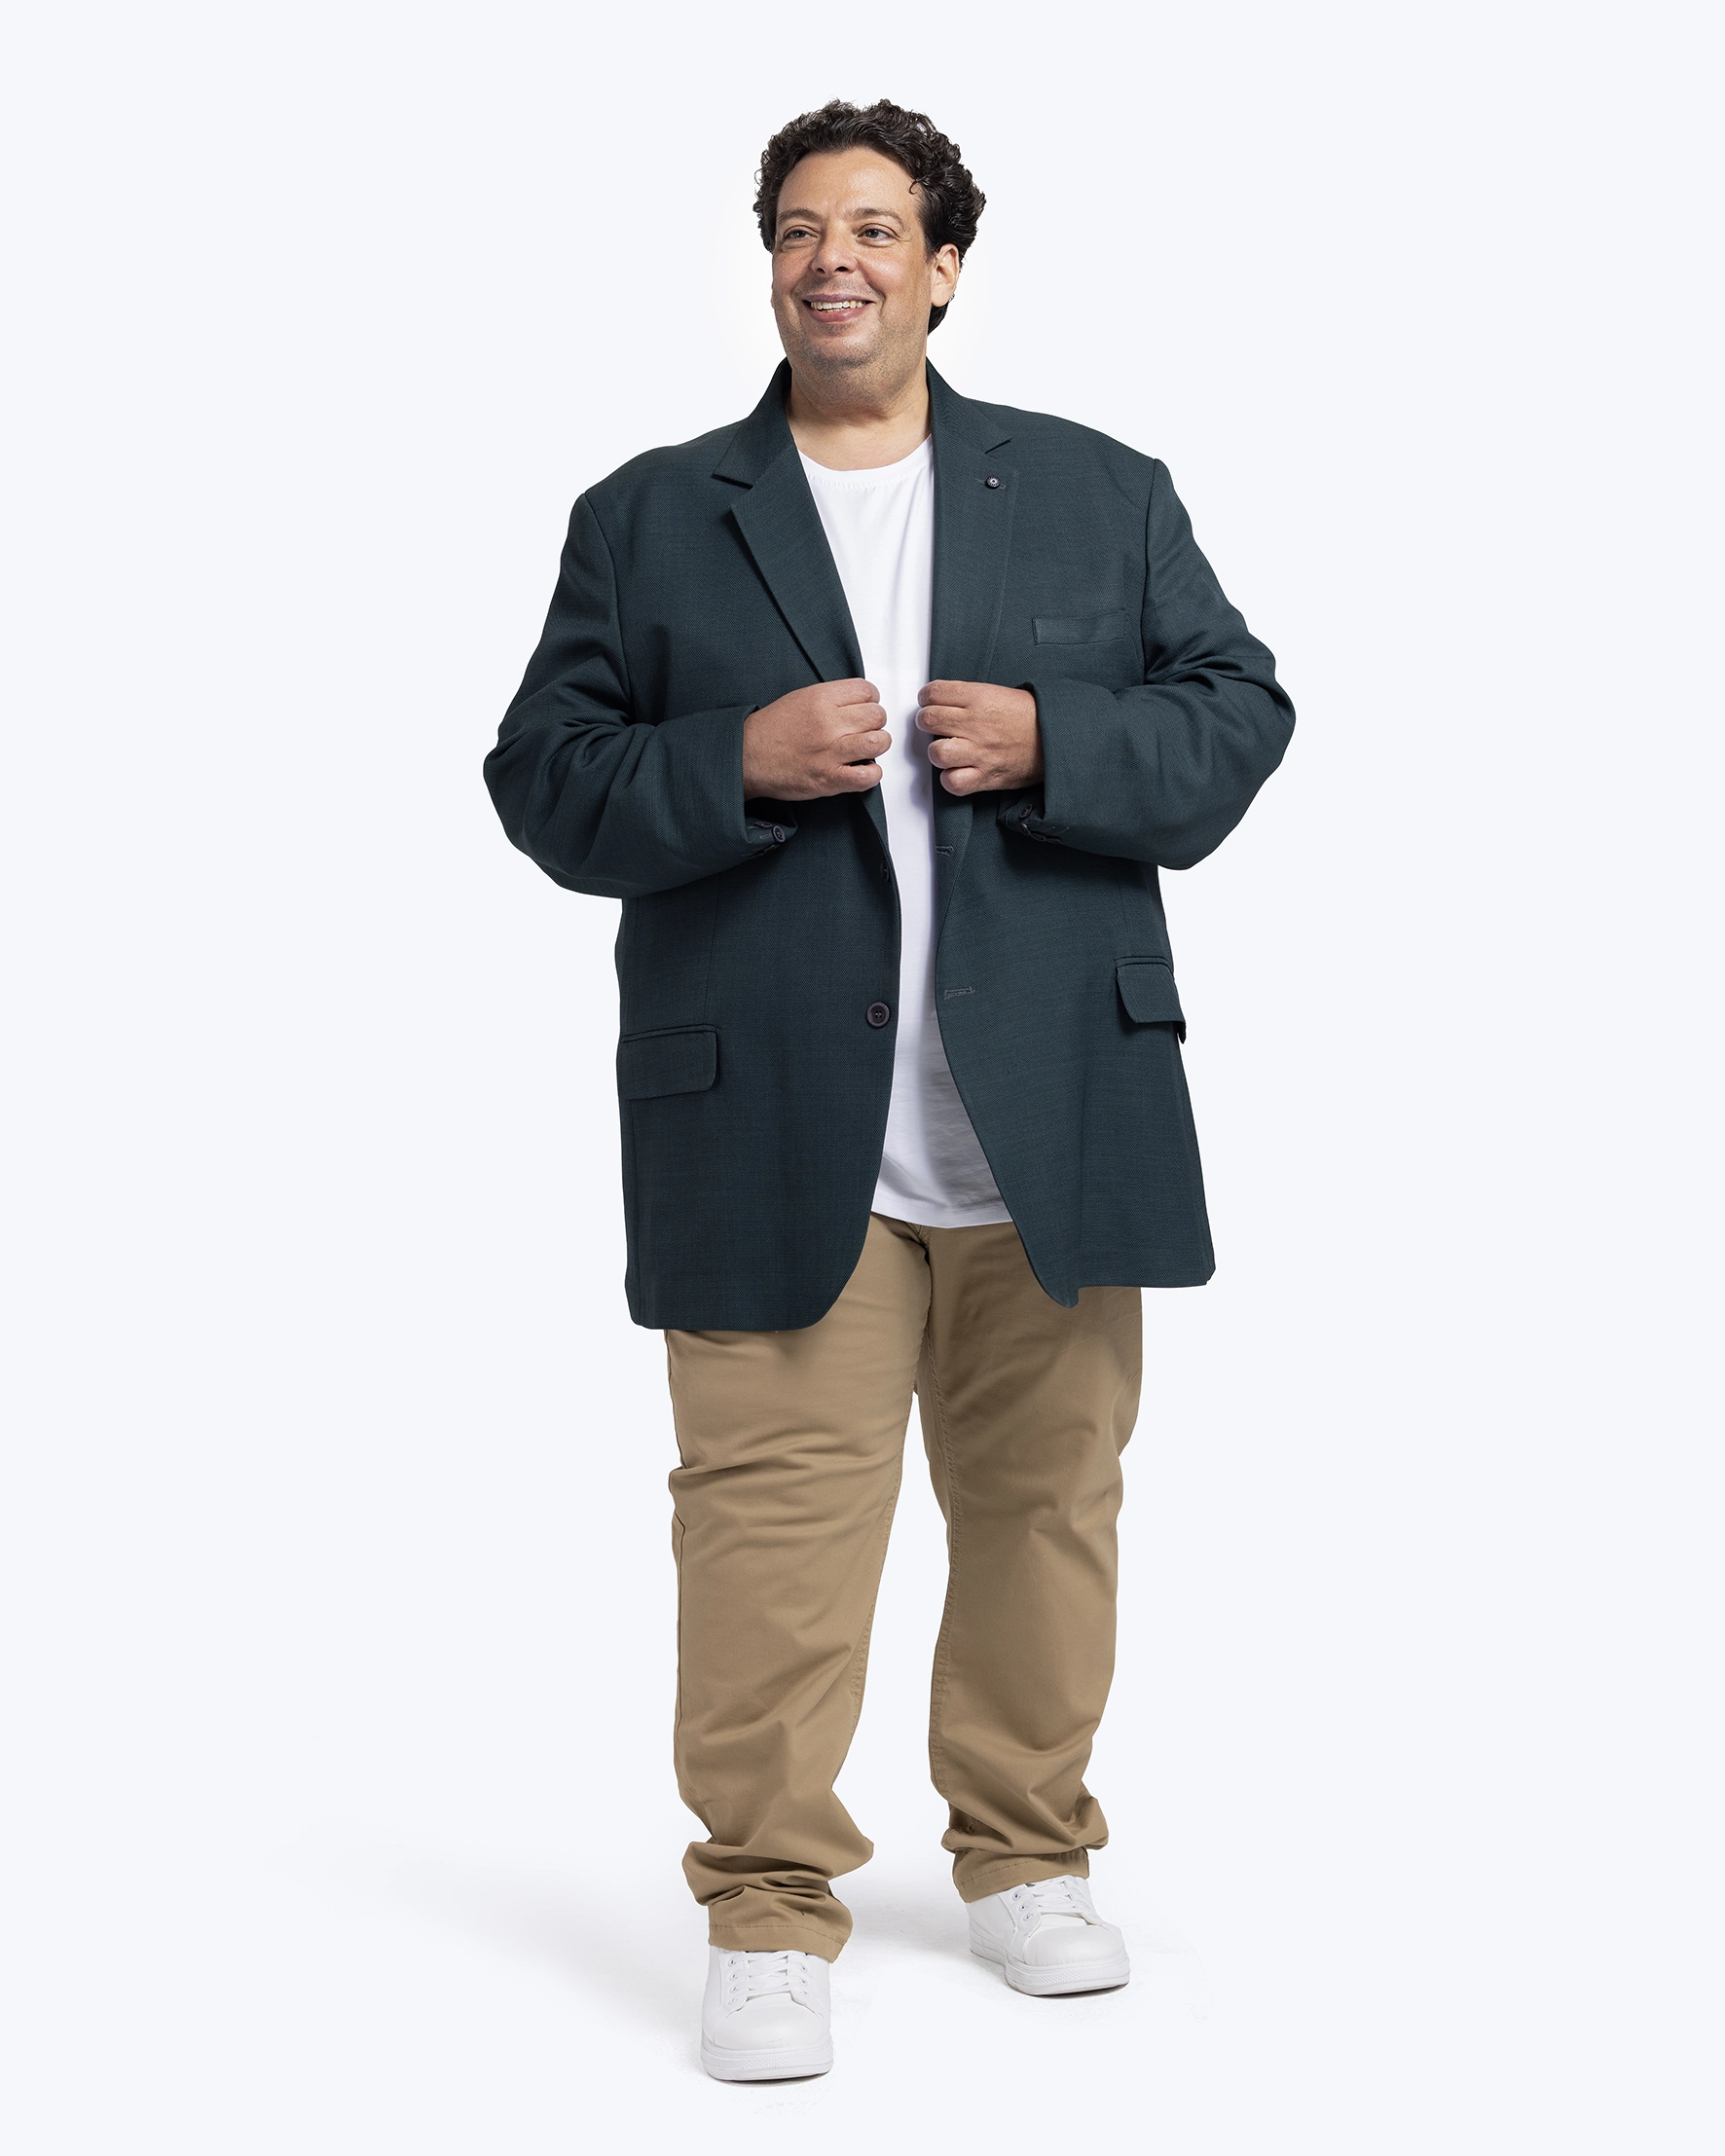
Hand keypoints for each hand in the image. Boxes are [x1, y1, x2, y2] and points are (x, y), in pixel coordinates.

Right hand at [743, 679, 889, 799]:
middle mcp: (828, 723)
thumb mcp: (800, 698)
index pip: (867, 691)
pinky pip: (868, 776)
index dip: (870, 700)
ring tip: (866, 749)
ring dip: (877, 745)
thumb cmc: (771, 730)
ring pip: (879, 742)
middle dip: (875, 722)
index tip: (863, 709)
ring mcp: (830, 752)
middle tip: (864, 730)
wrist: (747, 757)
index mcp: (820, 699)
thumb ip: (831, 698)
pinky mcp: (830, 779)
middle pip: (877, 715)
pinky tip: (862, 769)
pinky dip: (872, 773)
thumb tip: (860, 702)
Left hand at [915, 682, 1041, 794]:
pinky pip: (953, 782)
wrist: (1057, 739)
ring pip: (937, 752)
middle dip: (926, 721)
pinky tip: (957, 771)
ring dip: (937, 751)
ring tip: (946, 749)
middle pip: (929, 719)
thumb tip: (942, 702)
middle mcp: (977, 724)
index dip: (926, 697)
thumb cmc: (1030, 717)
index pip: (934, 692)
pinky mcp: (986, 776)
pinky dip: (950, 779)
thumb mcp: (999, 694)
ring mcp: (980, 752)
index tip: (929, 702)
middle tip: (934, 724)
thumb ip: (968, 697)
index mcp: (980, 698)